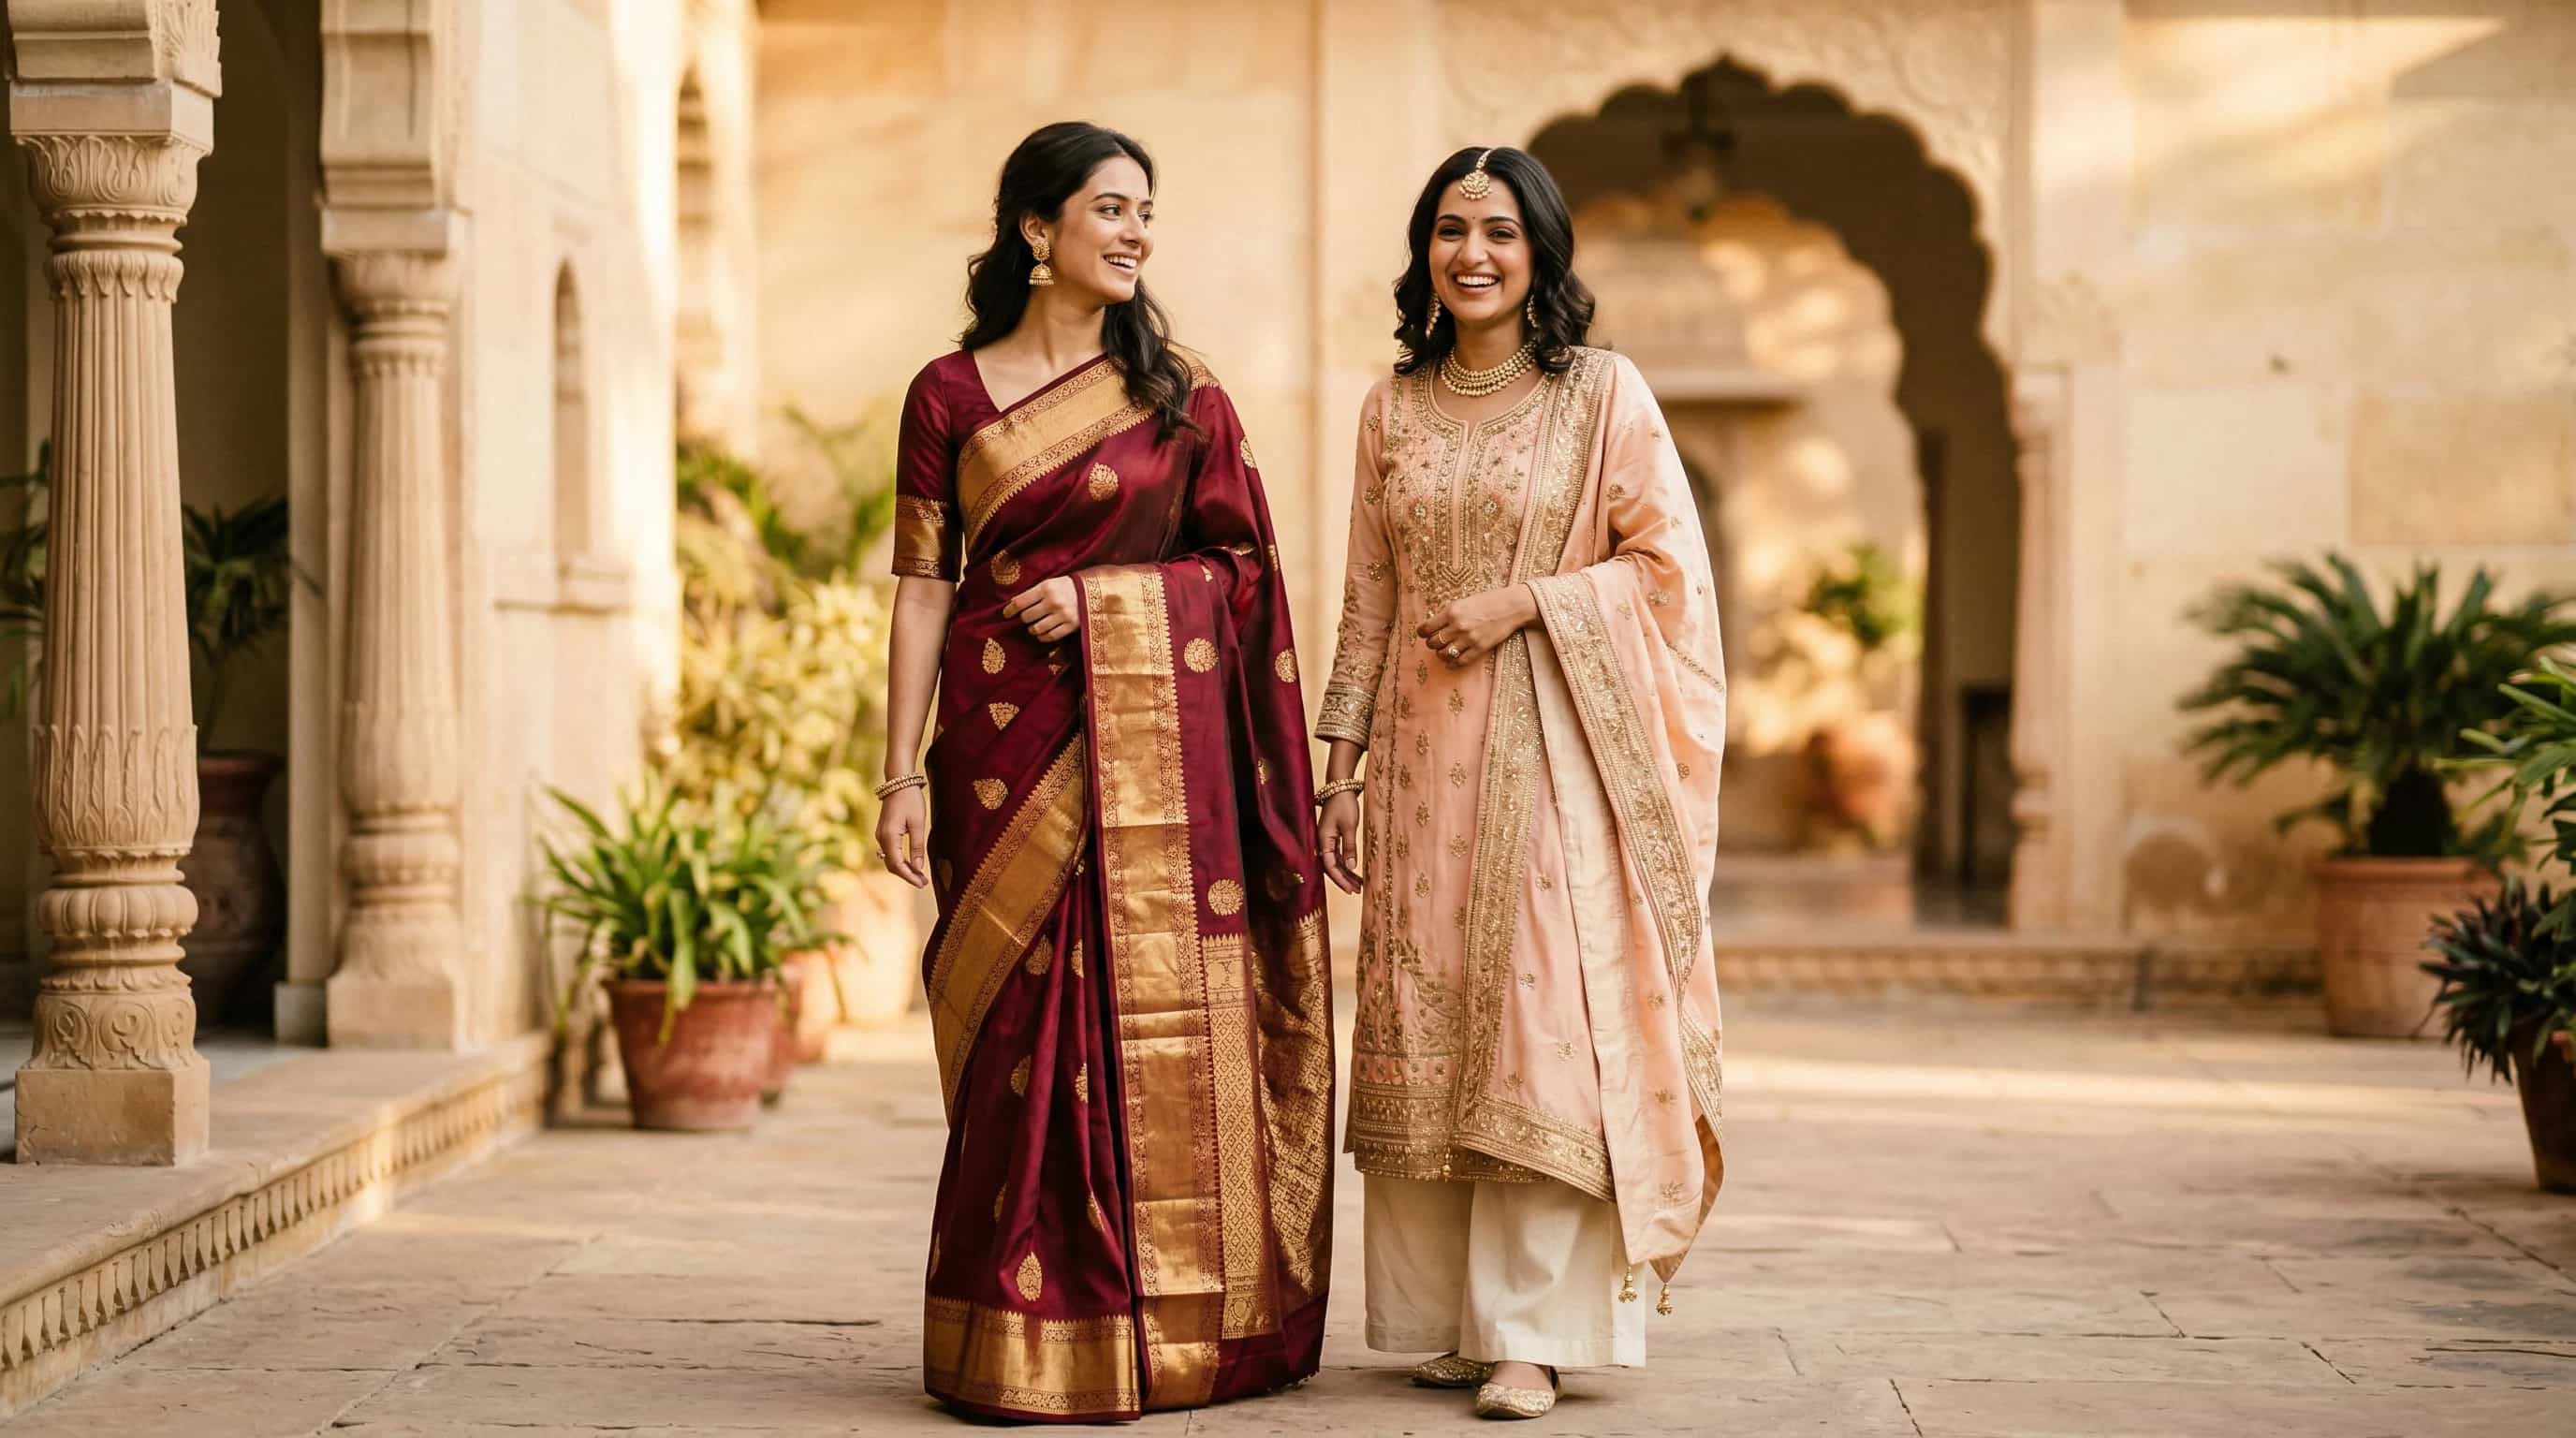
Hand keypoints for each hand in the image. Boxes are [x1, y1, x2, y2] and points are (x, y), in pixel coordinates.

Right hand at [876, 784, 930, 887]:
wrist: (898, 782)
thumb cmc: (910, 800)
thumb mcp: (918, 823)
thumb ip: (917, 847)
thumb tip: (918, 868)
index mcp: (889, 836)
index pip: (897, 864)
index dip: (909, 877)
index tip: (922, 884)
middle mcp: (881, 838)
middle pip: (891, 865)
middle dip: (907, 875)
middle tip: (923, 883)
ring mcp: (881, 835)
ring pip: (890, 859)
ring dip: (903, 869)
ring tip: (920, 876)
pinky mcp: (884, 832)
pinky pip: (890, 852)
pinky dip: (900, 860)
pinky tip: (912, 864)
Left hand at [1003, 576, 1081, 643]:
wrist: (1094, 591)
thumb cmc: (1068, 586)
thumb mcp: (1051, 583)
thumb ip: (1034, 592)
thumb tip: (1013, 603)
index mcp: (1046, 588)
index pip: (1020, 602)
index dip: (1010, 610)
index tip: (1006, 614)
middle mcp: (1053, 602)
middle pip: (1027, 617)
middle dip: (1024, 618)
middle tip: (1027, 617)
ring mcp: (1063, 615)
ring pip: (1037, 628)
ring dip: (1032, 629)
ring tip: (1034, 627)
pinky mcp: (1071, 626)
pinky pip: (1050, 636)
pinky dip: (1042, 637)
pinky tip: (1042, 634)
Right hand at [1319, 792, 1363, 892]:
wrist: (1340, 788)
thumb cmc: (1344, 804)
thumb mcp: (1349, 826)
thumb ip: (1350, 847)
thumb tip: (1351, 867)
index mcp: (1323, 840)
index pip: (1330, 865)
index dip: (1340, 879)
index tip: (1351, 889)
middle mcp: (1323, 842)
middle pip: (1331, 867)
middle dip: (1343, 880)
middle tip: (1356, 891)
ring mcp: (1327, 840)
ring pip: (1335, 862)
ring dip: (1345, 874)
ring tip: (1358, 885)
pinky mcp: (1333, 837)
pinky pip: (1338, 855)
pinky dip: (1346, 864)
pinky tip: (1354, 871)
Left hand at [1417, 583, 1537, 667]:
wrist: (1512, 606)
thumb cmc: (1488, 601)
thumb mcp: (1463, 602)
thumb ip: (1448, 613)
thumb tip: (1434, 625)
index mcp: (1451, 611)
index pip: (1426, 628)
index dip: (1422, 633)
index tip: (1423, 634)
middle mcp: (1458, 626)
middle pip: (1432, 643)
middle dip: (1432, 643)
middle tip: (1436, 641)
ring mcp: (1469, 638)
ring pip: (1444, 654)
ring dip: (1441, 654)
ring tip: (1444, 651)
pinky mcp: (1479, 648)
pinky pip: (1460, 662)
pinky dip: (1453, 664)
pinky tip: (1452, 662)